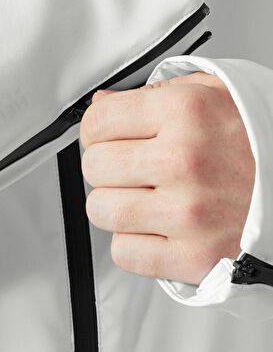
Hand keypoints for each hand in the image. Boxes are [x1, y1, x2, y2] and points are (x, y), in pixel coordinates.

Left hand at [79, 73, 255, 284]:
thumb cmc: (256, 139)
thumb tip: (100, 103)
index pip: (98, 121)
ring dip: (116, 203)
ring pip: (101, 210)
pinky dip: (133, 241)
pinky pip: (125, 252)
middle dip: (106, 165)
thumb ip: (153, 93)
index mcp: (185, 112)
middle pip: (94, 166)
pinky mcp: (195, 257)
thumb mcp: (212, 93)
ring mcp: (188, 213)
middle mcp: (184, 161)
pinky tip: (155, 226)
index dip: (97, 128)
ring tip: (144, 196)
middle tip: (130, 166)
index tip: (107, 135)